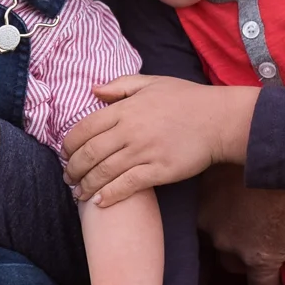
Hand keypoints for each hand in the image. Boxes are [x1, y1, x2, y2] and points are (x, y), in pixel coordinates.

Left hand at [64, 76, 257, 205]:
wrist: (220, 119)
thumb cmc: (186, 99)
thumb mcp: (151, 82)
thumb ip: (119, 86)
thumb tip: (93, 91)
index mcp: (125, 109)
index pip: (84, 128)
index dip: (69, 144)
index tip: (65, 154)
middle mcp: (130, 131)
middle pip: (90, 153)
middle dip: (73, 169)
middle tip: (67, 178)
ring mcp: (145, 152)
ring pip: (105, 172)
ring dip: (87, 186)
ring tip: (78, 194)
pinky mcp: (160, 171)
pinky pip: (128, 185)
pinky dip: (111, 195)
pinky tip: (100, 202)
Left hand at [198, 164, 284, 284]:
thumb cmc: (263, 153)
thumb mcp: (230, 157)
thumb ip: (220, 169)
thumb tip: (214, 159)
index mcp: (201, 198)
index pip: (198, 220)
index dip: (212, 221)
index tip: (222, 220)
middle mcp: (210, 224)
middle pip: (214, 242)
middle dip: (227, 241)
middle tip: (244, 233)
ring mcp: (233, 245)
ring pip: (232, 263)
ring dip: (244, 261)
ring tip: (261, 257)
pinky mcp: (261, 259)